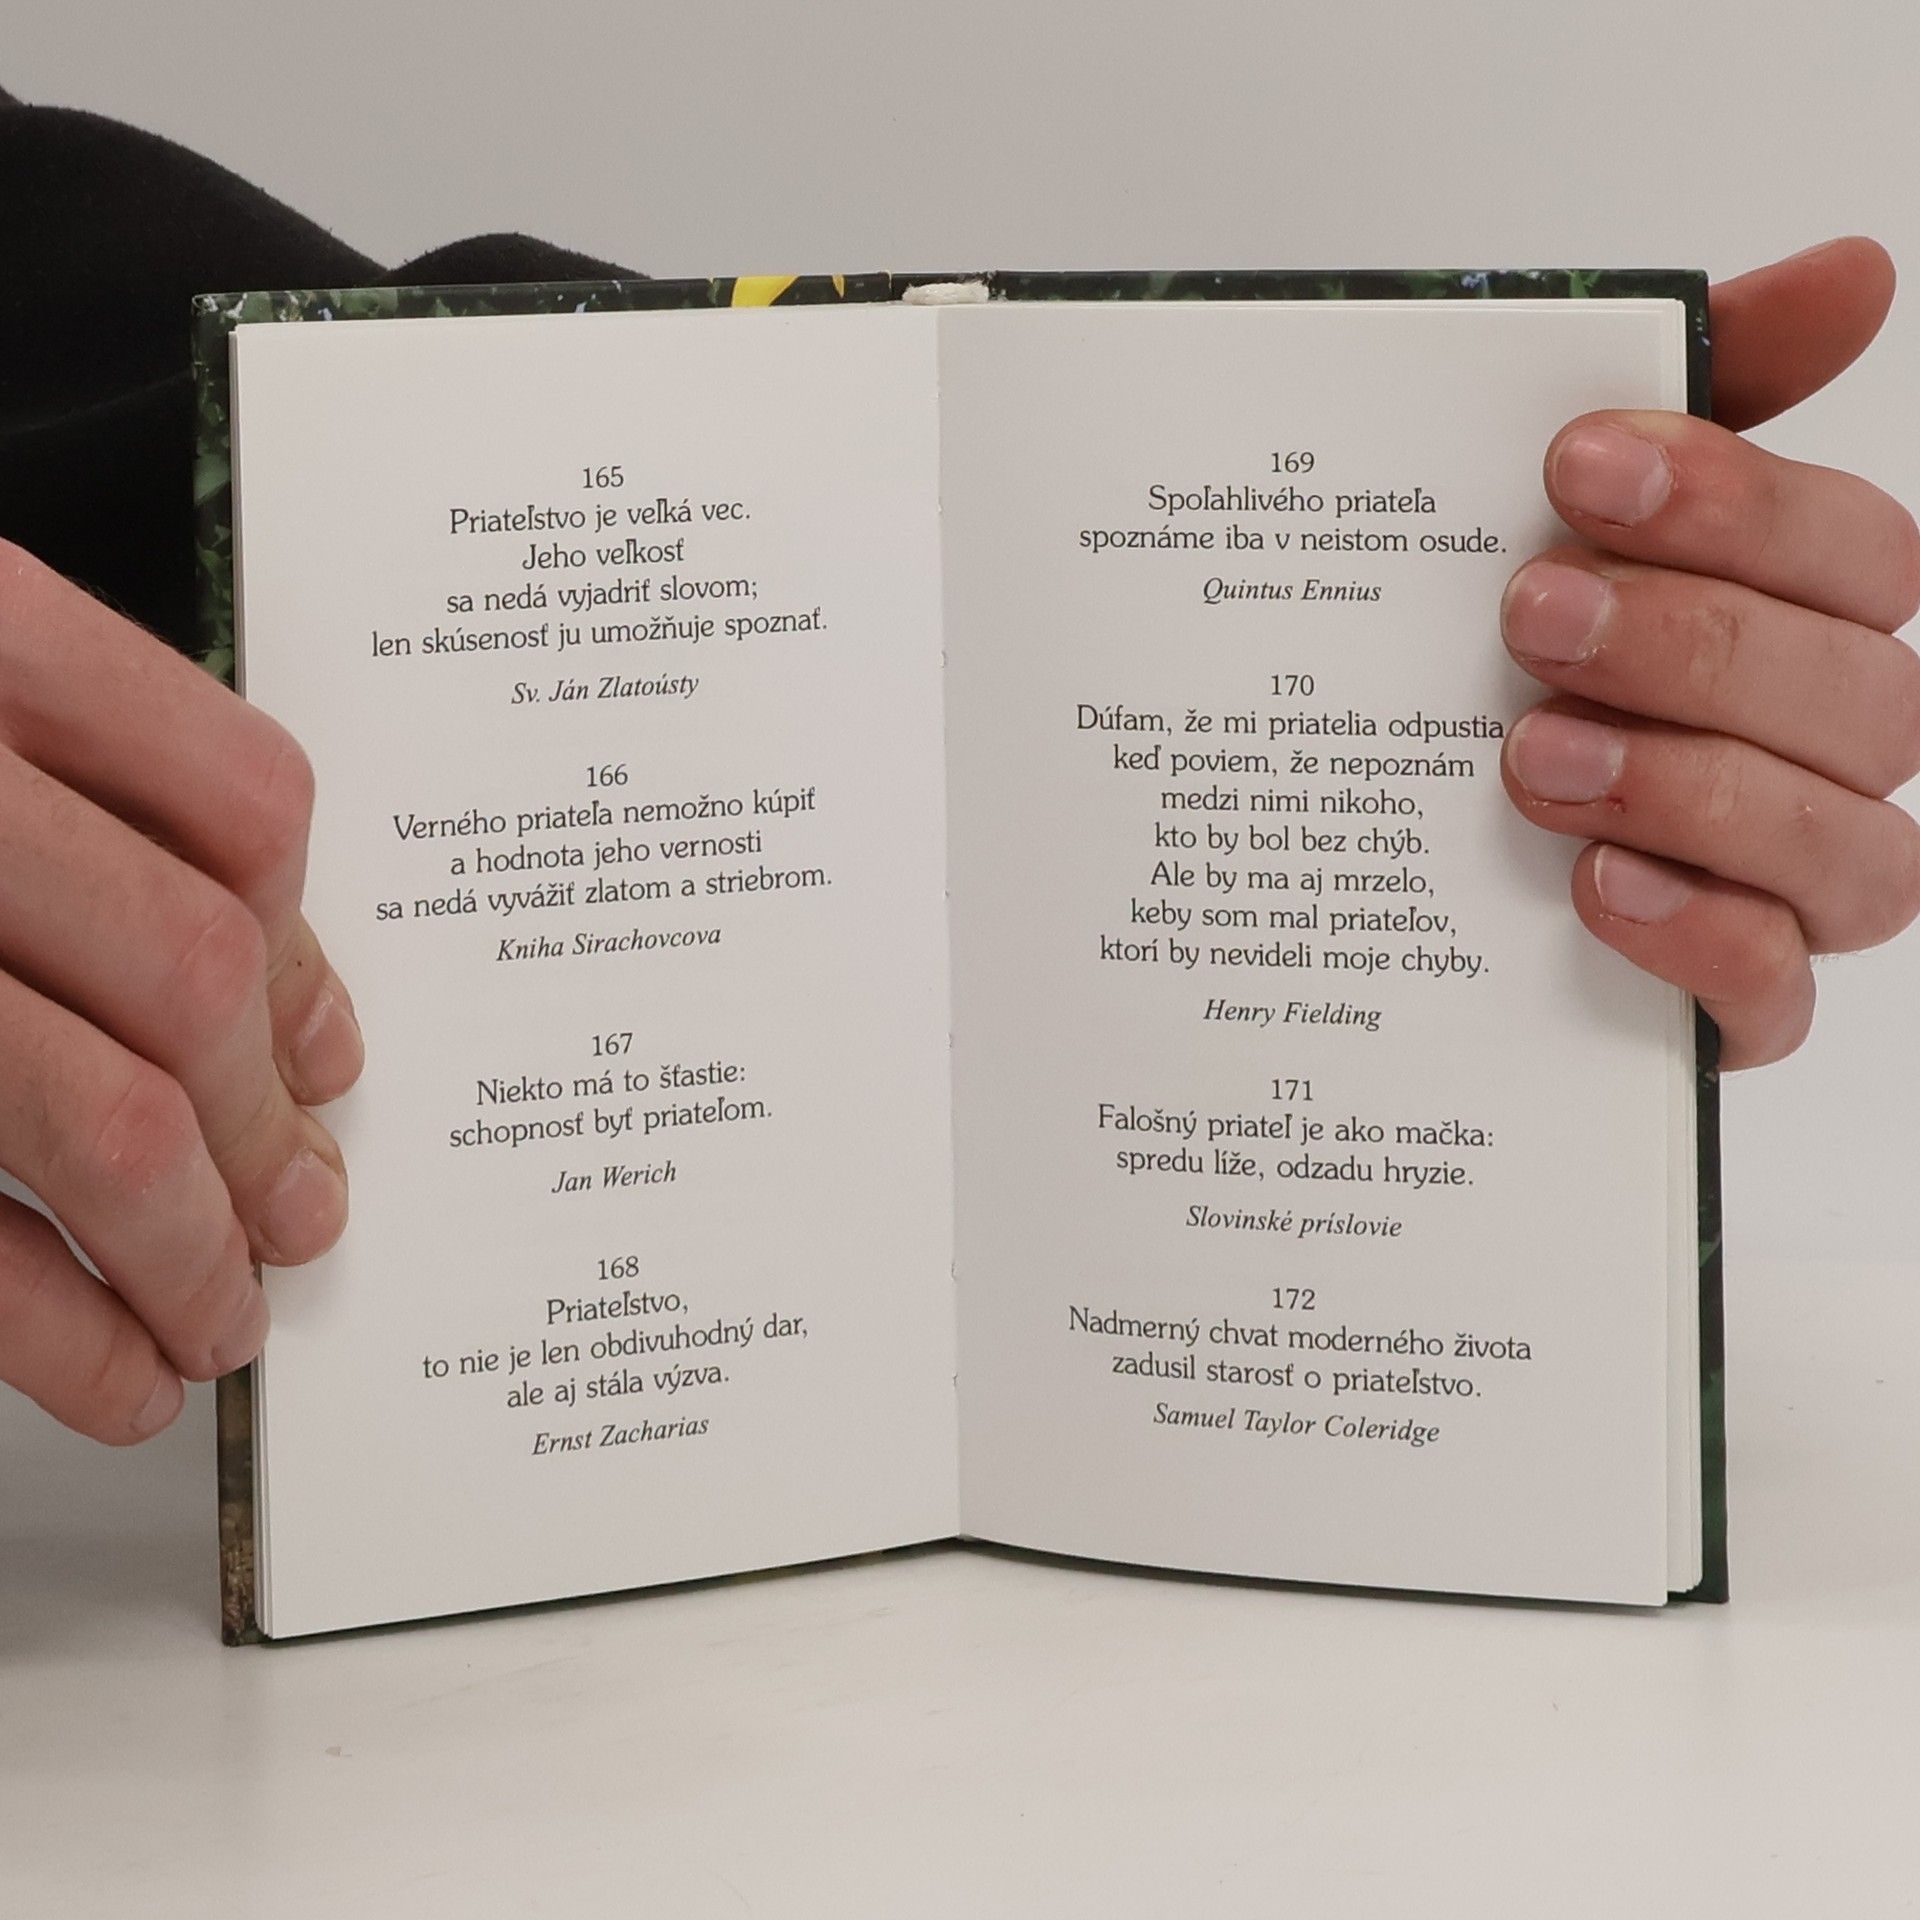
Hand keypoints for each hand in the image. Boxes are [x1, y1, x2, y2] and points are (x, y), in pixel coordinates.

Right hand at [0, 549, 361, 1442]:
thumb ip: (93, 815)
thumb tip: (297, 1013)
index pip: (238, 800)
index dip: (302, 951)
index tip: (324, 1056)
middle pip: (184, 975)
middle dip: (265, 1133)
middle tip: (300, 1219)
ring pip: (97, 1121)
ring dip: (188, 1254)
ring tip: (219, 1320)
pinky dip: (54, 1333)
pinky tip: (106, 1373)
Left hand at [1501, 237, 1919, 1066]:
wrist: (1364, 835)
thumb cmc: (1496, 657)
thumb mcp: (1559, 514)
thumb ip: (1704, 395)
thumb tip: (1854, 272)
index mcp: (1803, 621)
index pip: (1856, 553)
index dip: (1737, 502)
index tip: (1576, 464)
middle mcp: (1825, 751)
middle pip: (1856, 695)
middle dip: (1694, 645)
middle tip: (1529, 617)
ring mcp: (1789, 885)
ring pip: (1847, 850)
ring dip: (1696, 791)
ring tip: (1532, 759)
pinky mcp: (1731, 1001)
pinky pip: (1778, 997)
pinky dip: (1704, 941)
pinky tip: (1595, 889)